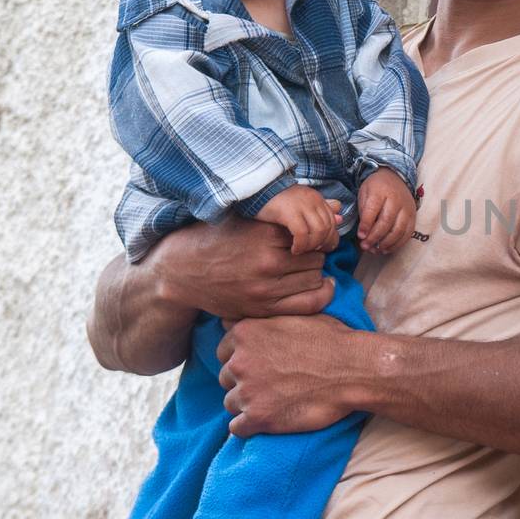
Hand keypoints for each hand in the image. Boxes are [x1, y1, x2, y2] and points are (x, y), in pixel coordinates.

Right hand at [150, 211, 338, 319]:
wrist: (180, 273)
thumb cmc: (215, 239)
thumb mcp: (248, 219)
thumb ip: (293, 213)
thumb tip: (339, 209)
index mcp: (264, 234)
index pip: (312, 234)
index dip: (314, 235)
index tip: (308, 237)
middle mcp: (267, 262)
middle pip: (317, 257)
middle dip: (316, 253)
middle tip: (305, 253)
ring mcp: (266, 289)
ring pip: (315, 278)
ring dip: (315, 273)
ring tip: (303, 268)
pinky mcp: (263, 309)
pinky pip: (310, 304)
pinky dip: (322, 294)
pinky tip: (320, 286)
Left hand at [217, 315, 357, 435]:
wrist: (355, 370)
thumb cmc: (331, 340)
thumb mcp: (296, 313)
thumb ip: (263, 317)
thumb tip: (241, 314)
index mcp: (245, 333)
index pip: (224, 352)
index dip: (243, 359)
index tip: (263, 364)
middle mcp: (239, 361)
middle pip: (226, 378)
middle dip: (244, 381)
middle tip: (272, 384)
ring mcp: (247, 391)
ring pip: (231, 403)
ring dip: (248, 404)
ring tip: (275, 402)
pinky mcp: (258, 417)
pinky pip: (237, 428)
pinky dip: (250, 426)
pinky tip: (269, 419)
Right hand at [255, 185, 341, 254]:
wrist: (257, 188)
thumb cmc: (277, 200)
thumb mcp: (301, 204)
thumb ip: (319, 211)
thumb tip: (340, 218)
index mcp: (317, 199)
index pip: (333, 223)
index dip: (330, 238)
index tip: (321, 249)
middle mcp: (313, 200)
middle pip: (328, 228)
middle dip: (322, 244)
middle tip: (312, 253)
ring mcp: (302, 205)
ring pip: (319, 231)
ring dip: (312, 246)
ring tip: (302, 251)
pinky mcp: (289, 212)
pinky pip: (303, 233)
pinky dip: (301, 245)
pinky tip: (295, 250)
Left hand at [356, 170, 417, 254]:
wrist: (395, 178)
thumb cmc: (377, 188)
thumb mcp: (365, 193)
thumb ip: (364, 210)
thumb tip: (363, 232)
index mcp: (381, 191)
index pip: (373, 209)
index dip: (366, 224)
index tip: (360, 236)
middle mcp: (396, 200)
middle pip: (386, 222)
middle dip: (374, 237)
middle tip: (364, 246)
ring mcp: (407, 209)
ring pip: (398, 230)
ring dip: (386, 243)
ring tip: (374, 250)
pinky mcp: (413, 217)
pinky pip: (407, 234)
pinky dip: (397, 244)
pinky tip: (386, 249)